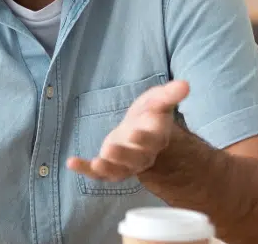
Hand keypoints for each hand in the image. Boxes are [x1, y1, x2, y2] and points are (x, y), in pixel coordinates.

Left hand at [66, 80, 189, 181]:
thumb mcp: (158, 100)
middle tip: (111, 149)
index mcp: (155, 138)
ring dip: (106, 168)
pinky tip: (71, 162)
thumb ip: (170, 94)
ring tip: (95, 164)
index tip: (136, 132)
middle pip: (134, 159)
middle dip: (123, 155)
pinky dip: (85, 169)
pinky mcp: (109, 167)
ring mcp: (125, 164)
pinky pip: (98, 173)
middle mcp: (142, 155)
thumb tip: (186, 84)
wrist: (140, 130)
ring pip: (118, 170)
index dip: (144, 138)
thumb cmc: (150, 114)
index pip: (152, 140)